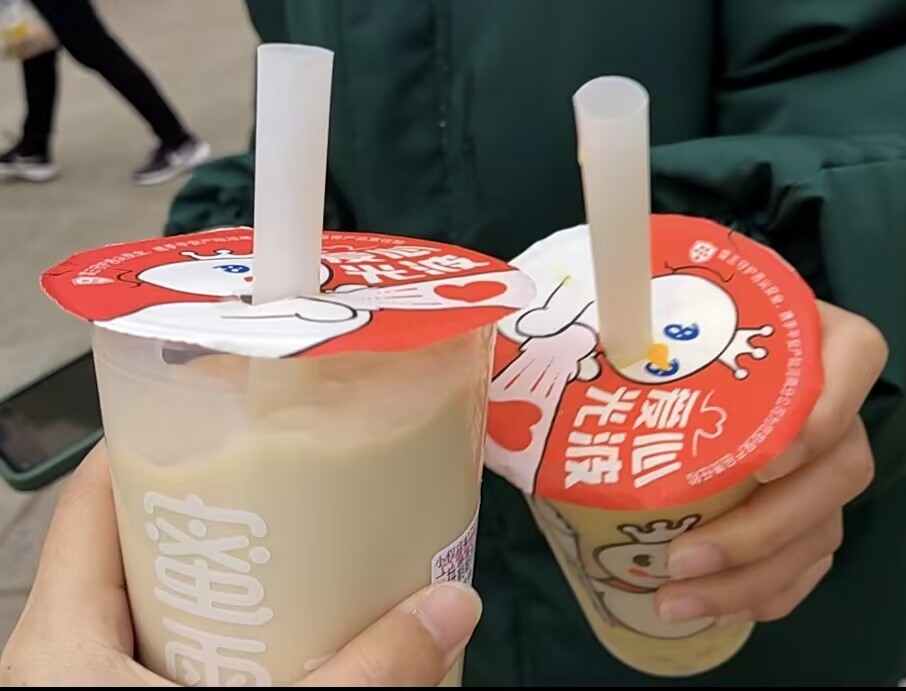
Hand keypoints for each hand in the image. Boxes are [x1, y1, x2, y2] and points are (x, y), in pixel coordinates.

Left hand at [0, 443, 481, 686]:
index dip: (153, 440)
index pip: (93, 498)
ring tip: (307, 545)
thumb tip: (458, 604)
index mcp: (56, 644)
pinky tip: (292, 639)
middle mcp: (63, 664)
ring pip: (164, 612)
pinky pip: (178, 666)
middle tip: (298, 476)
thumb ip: (366, 675)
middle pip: (138, 549)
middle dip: (218, 511)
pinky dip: (234, 644)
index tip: (233, 406)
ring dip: (233, 581)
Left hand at [657, 301, 886, 623]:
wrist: (678, 359)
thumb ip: (626, 323)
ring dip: (753, 576)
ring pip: (823, 527)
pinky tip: (718, 606)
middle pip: (839, 469)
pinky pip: (812, 559)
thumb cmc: (664, 328)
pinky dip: (768, 590)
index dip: (824, 412)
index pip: (855, 357)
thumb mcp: (653, 314)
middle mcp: (831, 401)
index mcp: (806, 335)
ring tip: (677, 598)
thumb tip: (538, 362)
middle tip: (683, 556)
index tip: (764, 462)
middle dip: (762, 528)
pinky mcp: (813, 508)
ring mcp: (825, 461)